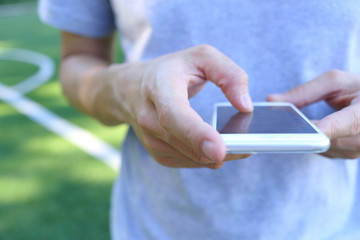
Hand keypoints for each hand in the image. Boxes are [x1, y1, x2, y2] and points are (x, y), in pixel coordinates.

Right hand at [100, 45, 252, 167]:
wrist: (131, 88)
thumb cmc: (171, 70)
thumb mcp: (201, 57)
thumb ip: (229, 75)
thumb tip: (246, 106)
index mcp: (159, 87)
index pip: (175, 115)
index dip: (197, 134)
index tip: (219, 150)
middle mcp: (149, 117)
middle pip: (186, 144)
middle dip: (220, 151)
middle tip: (248, 146)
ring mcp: (151, 139)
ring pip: (192, 158)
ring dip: (217, 155)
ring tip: (235, 142)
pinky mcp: (157, 153)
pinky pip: (189, 162)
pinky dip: (206, 157)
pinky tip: (215, 144)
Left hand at [267, 70, 359, 158]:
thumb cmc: (356, 88)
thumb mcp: (334, 82)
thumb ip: (304, 92)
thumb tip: (271, 101)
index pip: (351, 122)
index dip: (330, 128)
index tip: (312, 131)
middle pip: (331, 140)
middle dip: (306, 132)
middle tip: (281, 124)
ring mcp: (359, 148)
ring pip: (324, 148)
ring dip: (308, 137)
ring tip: (295, 125)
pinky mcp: (349, 154)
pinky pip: (324, 151)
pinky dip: (313, 142)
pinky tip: (306, 132)